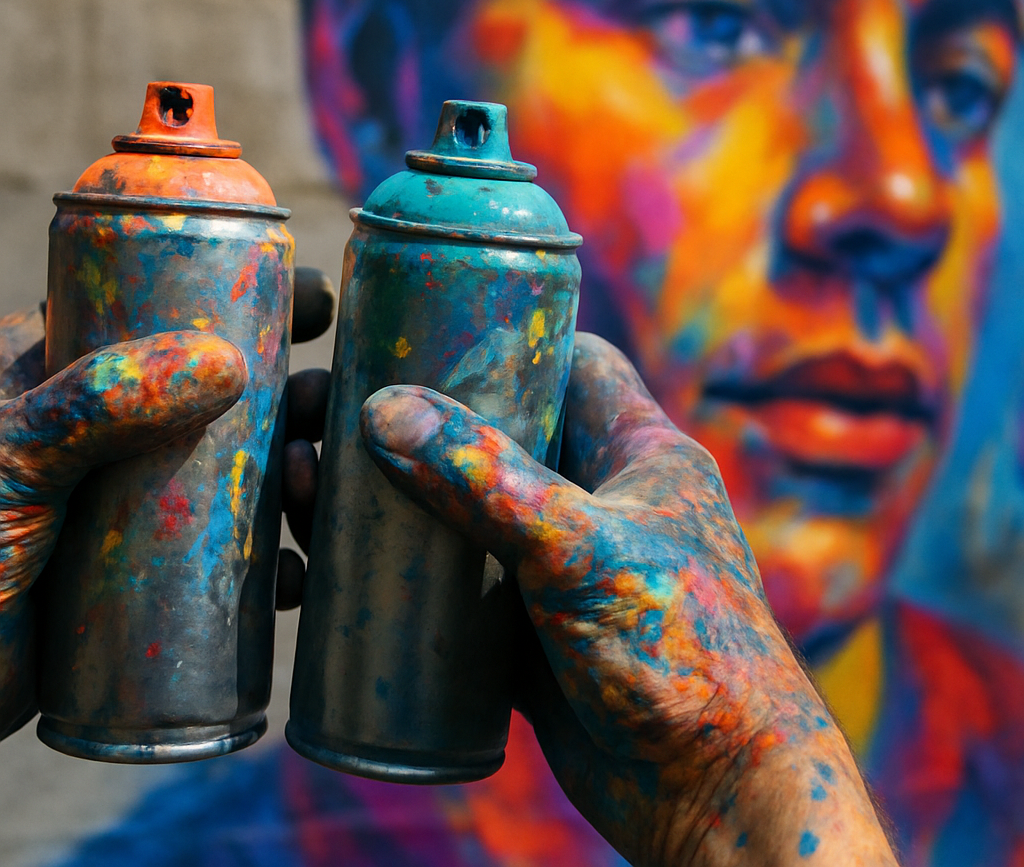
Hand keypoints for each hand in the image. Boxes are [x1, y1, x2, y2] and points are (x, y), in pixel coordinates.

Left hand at [0, 265, 336, 733]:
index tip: (317, 303)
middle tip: (329, 407)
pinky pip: (239, 563)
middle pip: (236, 401)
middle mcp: (122, 435)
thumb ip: (100, 400)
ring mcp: (141, 507)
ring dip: (301, 481)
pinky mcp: (155, 578)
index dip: (254, 304)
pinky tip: (295, 577)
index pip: (178, 316)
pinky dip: (279, 567)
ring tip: (311, 494)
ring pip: (249, 480)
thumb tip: (228, 364)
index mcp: (78, 375)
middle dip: (299, 401)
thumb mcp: (12, 455)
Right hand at [359, 333, 896, 866]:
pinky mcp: (523, 627)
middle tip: (323, 404)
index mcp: (634, 453)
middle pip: (492, 431)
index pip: (573, 360)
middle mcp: (593, 499)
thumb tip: (387, 411)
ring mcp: (554, 565)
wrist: (711, 796)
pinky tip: (332, 557)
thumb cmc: (679, 657)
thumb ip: (489, 480)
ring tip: (305, 479)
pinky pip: (448, 579)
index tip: (424, 320)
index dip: (506, 332)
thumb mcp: (582, 550)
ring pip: (457, 507)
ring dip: (387, 492)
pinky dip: (395, 567)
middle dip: (412, 415)